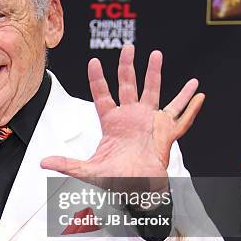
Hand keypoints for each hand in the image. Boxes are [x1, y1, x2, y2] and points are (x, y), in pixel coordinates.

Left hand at [41, 45, 203, 190]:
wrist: (138, 193)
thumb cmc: (115, 181)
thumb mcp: (88, 171)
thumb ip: (66, 164)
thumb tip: (41, 163)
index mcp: (113, 124)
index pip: (103, 96)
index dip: (98, 79)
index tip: (94, 62)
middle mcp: (131, 119)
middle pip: (128, 86)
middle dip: (128, 67)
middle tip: (128, 47)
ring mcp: (150, 124)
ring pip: (154, 93)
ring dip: (155, 74)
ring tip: (157, 55)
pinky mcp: (167, 134)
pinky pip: (181, 118)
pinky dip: (190, 107)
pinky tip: (198, 93)